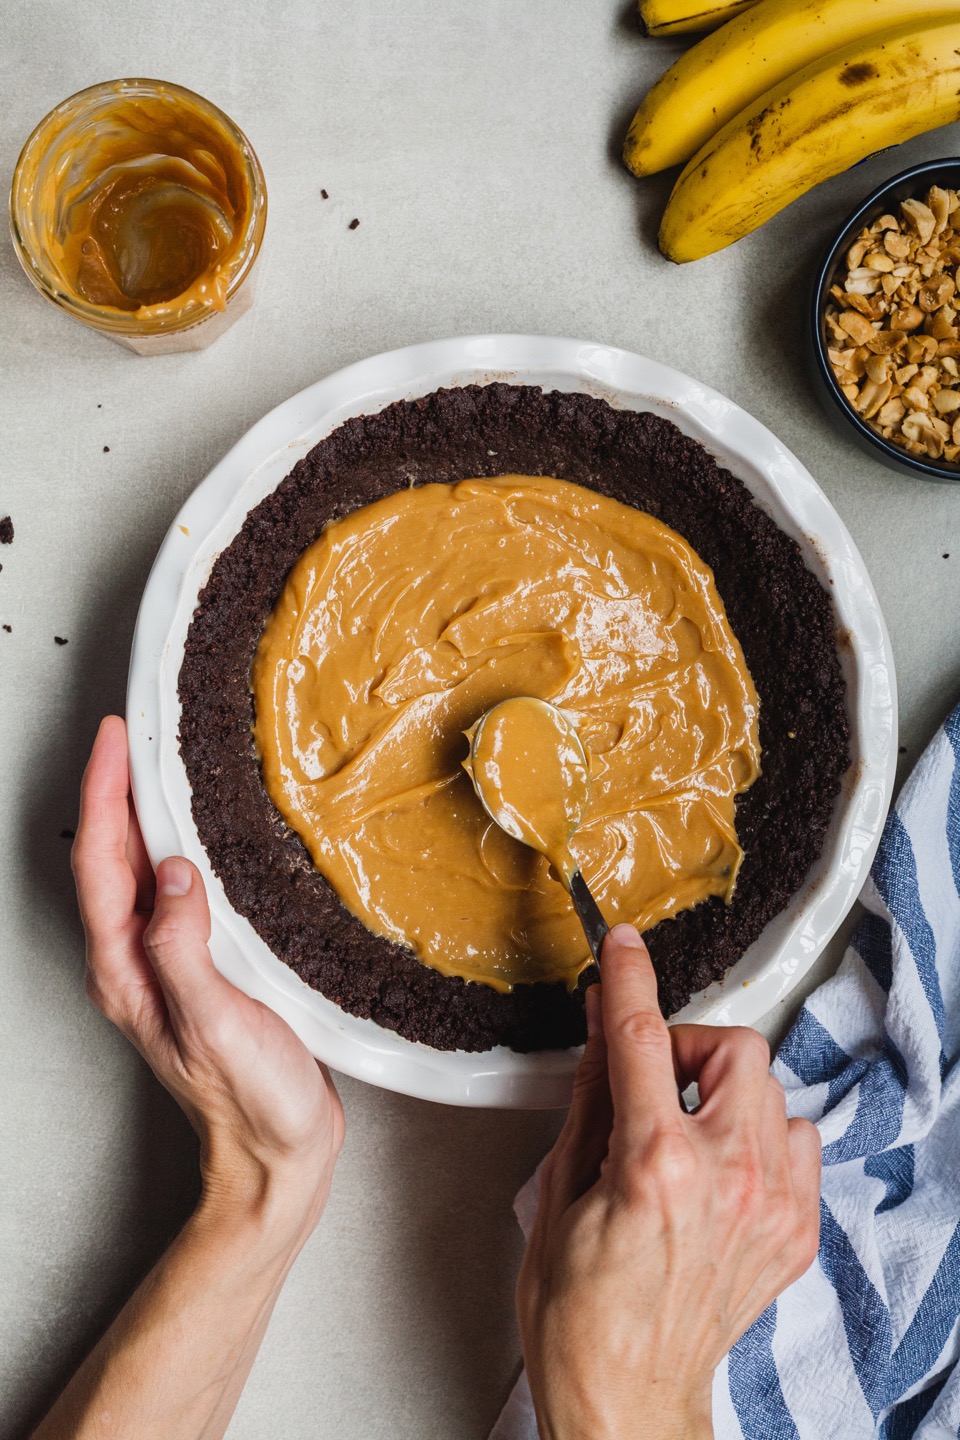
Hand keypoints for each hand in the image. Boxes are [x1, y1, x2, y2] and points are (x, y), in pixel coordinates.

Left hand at [72, 716, 344, 1244]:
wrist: (278, 1154)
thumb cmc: (250, 1102)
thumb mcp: (215, 1024)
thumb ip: (183, 949)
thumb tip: (171, 872)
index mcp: (125, 971)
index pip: (100, 864)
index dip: (102, 794)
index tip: (114, 738)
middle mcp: (134, 964)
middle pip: (108, 861)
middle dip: (111, 792)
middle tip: (132, 735)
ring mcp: (164, 967)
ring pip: (137, 874)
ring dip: (141, 816)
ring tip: (158, 767)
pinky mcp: (199, 969)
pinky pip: (173, 893)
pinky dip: (177, 849)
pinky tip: (204, 836)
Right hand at [516, 924, 820, 1439]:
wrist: (626, 1393)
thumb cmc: (579, 1308)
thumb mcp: (559, 1186)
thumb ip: (592, 1093)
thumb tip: (602, 1024)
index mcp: (656, 1164)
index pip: (641, 1035)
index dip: (628, 977)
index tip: (624, 946)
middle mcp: (728, 1179)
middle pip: (736, 1048)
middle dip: (687, 1047)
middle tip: (650, 1078)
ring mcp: (772, 1207)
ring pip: (772, 1092)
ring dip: (725, 1093)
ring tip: (684, 1131)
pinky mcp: (795, 1232)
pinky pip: (795, 1142)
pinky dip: (758, 1136)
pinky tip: (718, 1166)